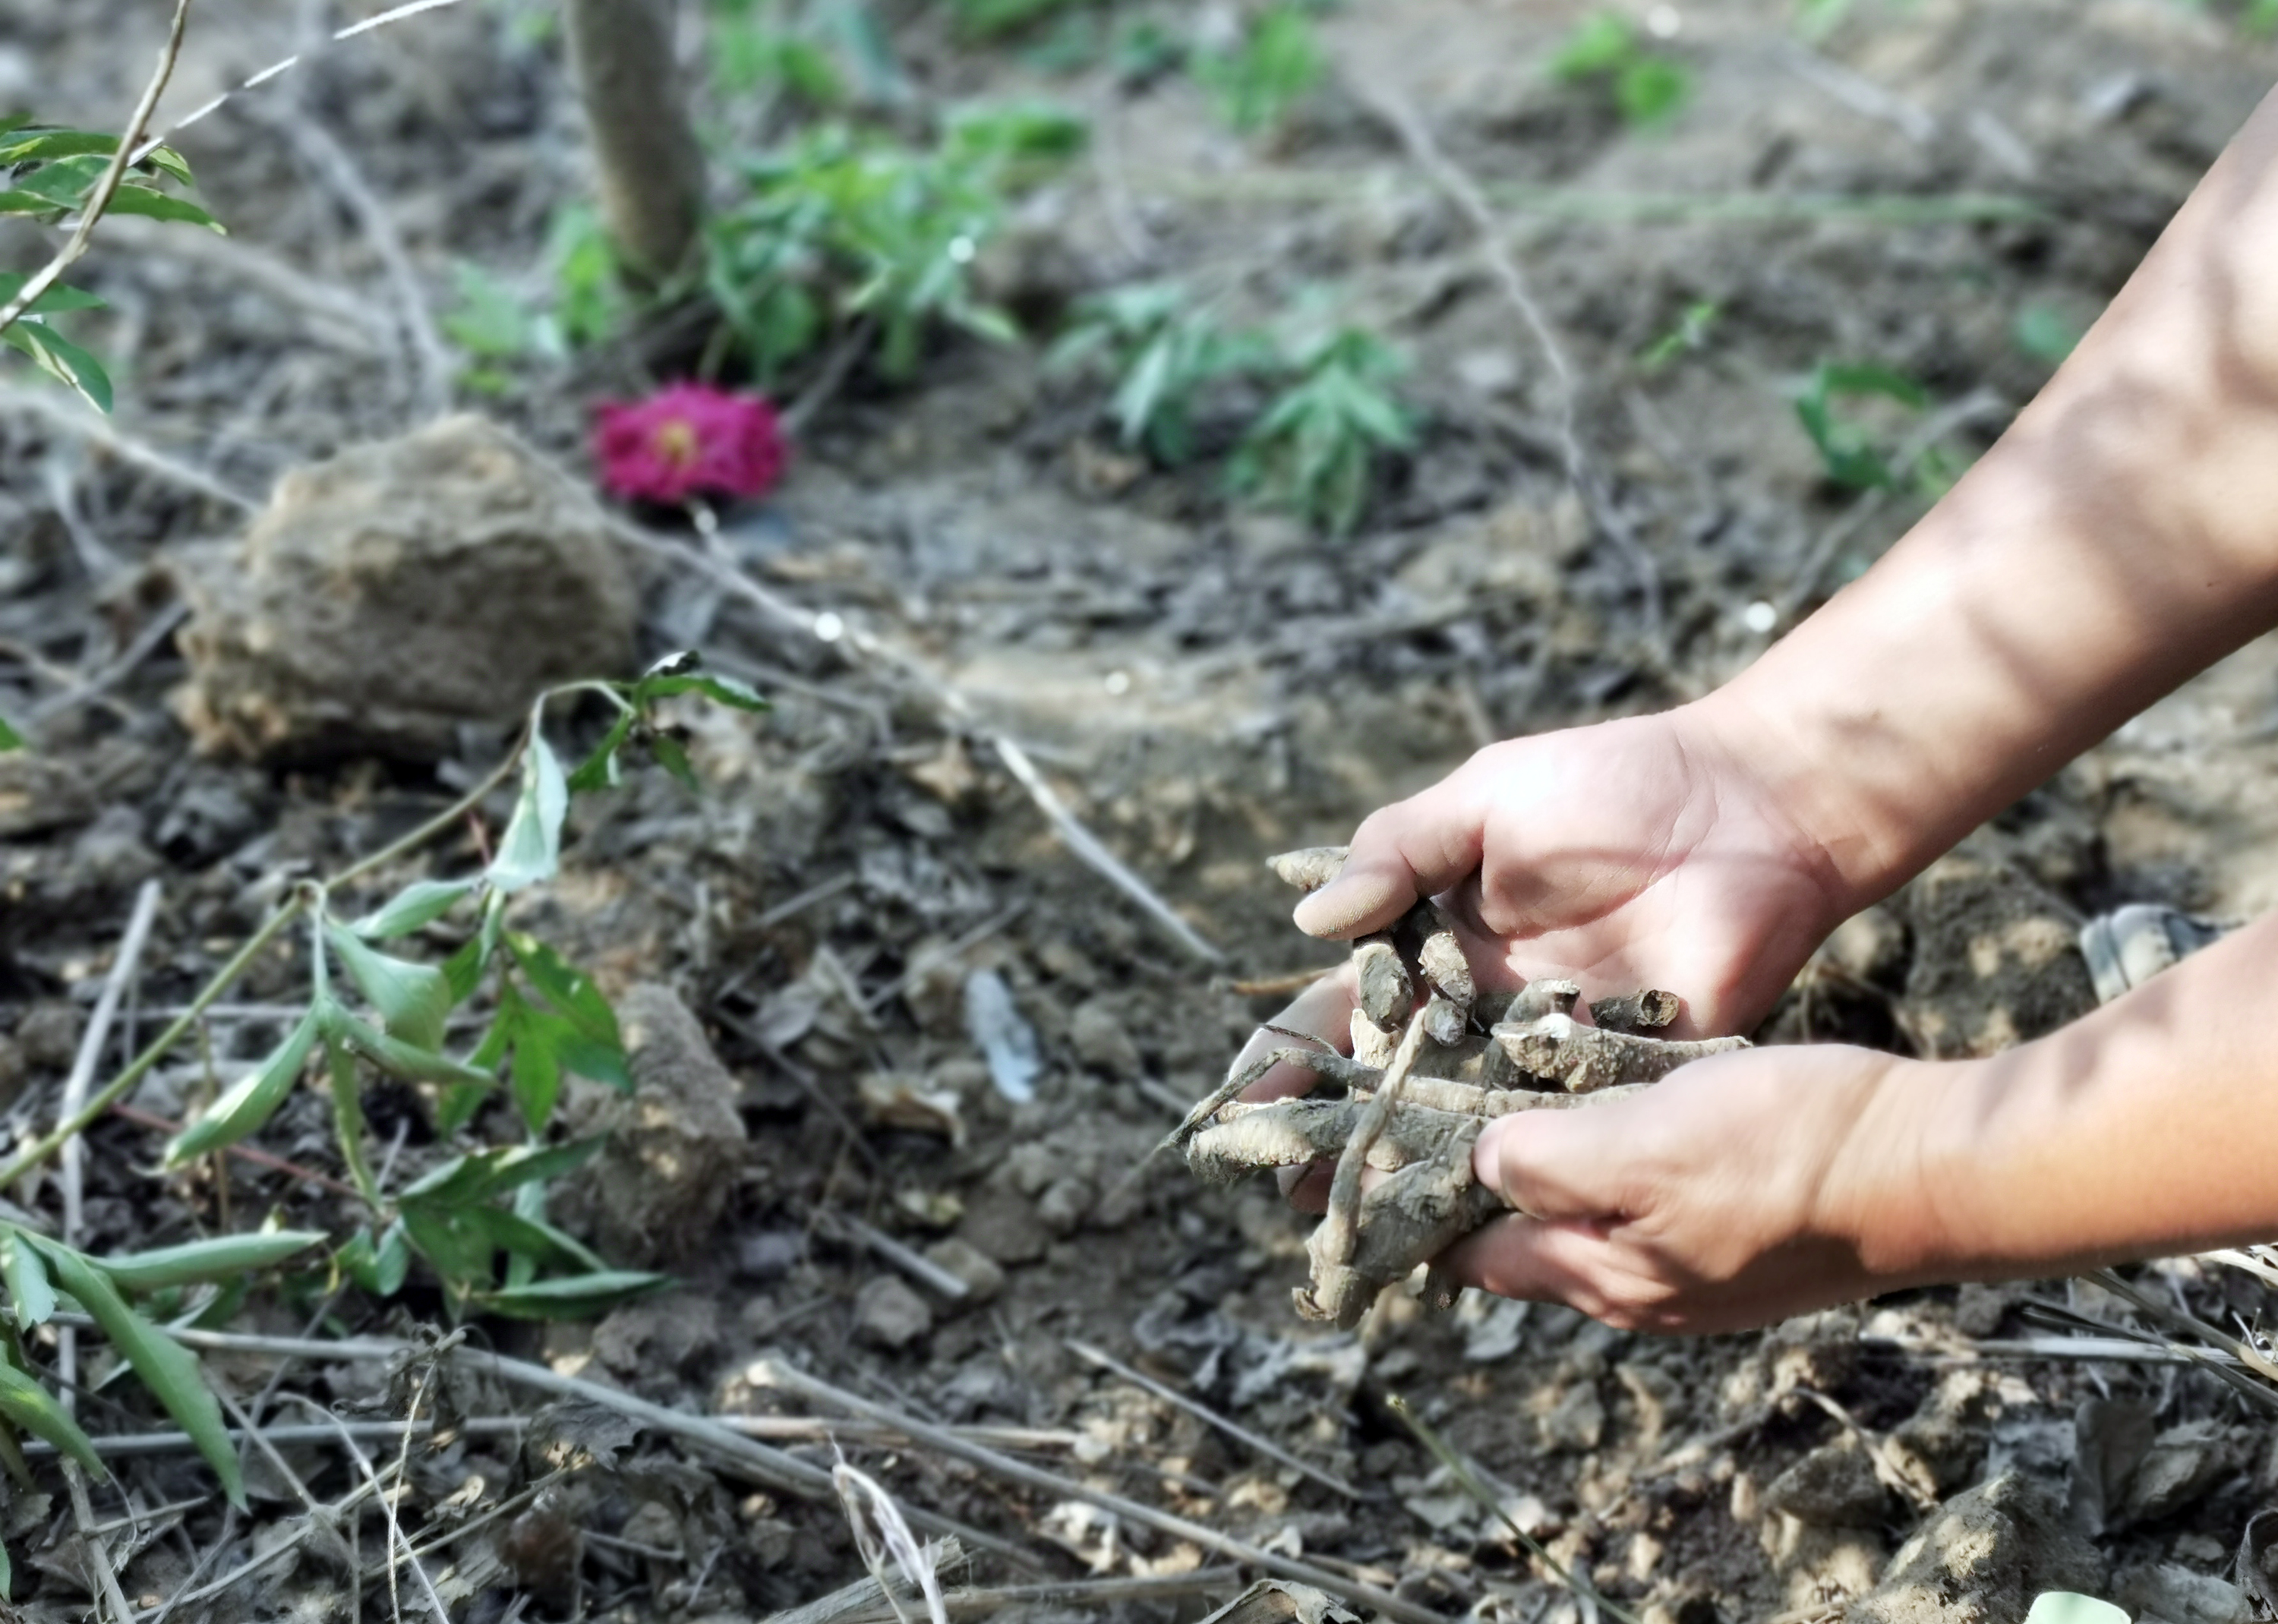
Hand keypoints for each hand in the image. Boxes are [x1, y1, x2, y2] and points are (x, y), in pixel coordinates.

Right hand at [1234, 705, 1854, 1209]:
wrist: (1750, 807)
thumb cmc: (1611, 785)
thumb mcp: (1483, 800)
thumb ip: (1397, 852)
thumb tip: (1309, 922)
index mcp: (1437, 944)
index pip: (1346, 1011)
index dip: (1291, 1057)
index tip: (1243, 1104)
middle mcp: (1482, 1009)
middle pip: (1393, 1086)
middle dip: (1337, 1137)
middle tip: (1284, 1193)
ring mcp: (1550, 1051)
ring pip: (1466, 1126)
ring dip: (1413, 1174)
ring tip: (1357, 1226)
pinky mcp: (1623, 1079)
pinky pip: (1562, 1138)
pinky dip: (1518, 1178)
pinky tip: (1474, 1225)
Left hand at [1444, 1043, 1943, 1332]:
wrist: (1933, 1169)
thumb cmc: (1789, 1151)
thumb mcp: (1641, 1145)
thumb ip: (1548, 1163)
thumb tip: (1482, 1165)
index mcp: (1604, 1274)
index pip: (1475, 1259)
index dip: (1416, 1219)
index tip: (1367, 1172)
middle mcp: (1644, 1289)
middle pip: (1530, 1243)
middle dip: (1477, 1193)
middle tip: (1427, 1122)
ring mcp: (1700, 1268)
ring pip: (1594, 1221)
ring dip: (1550, 1173)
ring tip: (1508, 1105)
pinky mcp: (1746, 1233)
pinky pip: (1655, 1203)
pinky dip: (1619, 1163)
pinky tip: (1619, 1109)